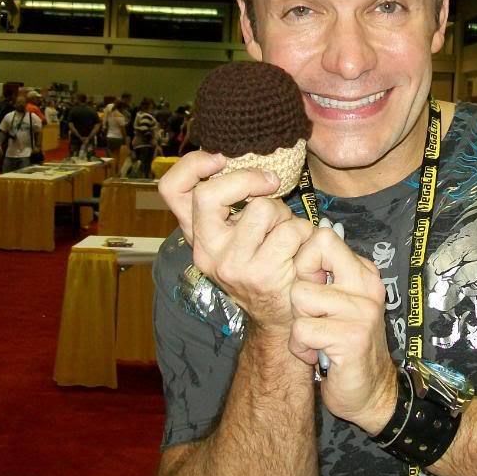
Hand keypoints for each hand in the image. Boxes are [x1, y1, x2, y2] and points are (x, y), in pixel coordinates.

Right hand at [158, 151, 314, 331]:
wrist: (281, 317)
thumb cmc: (266, 264)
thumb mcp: (238, 234)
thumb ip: (231, 205)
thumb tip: (238, 161)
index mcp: (197, 235)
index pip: (172, 190)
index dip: (193, 164)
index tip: (222, 158)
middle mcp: (206, 250)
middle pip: (209, 194)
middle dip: (248, 180)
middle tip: (271, 184)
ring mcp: (231, 265)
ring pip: (263, 208)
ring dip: (286, 214)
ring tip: (288, 232)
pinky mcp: (261, 274)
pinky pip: (291, 231)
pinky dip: (305, 233)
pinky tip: (302, 249)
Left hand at [289, 228, 396, 433]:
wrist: (371, 392)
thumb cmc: (345, 345)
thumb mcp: (339, 302)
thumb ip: (326, 275)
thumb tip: (305, 238)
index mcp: (364, 273)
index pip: (323, 238)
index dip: (304, 262)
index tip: (312, 289)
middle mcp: (368, 286)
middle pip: (313, 254)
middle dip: (300, 286)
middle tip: (314, 315)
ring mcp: (362, 311)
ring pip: (300, 295)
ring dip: (299, 323)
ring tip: (318, 338)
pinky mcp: (352, 336)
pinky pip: (302, 329)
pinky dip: (301, 347)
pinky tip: (317, 355)